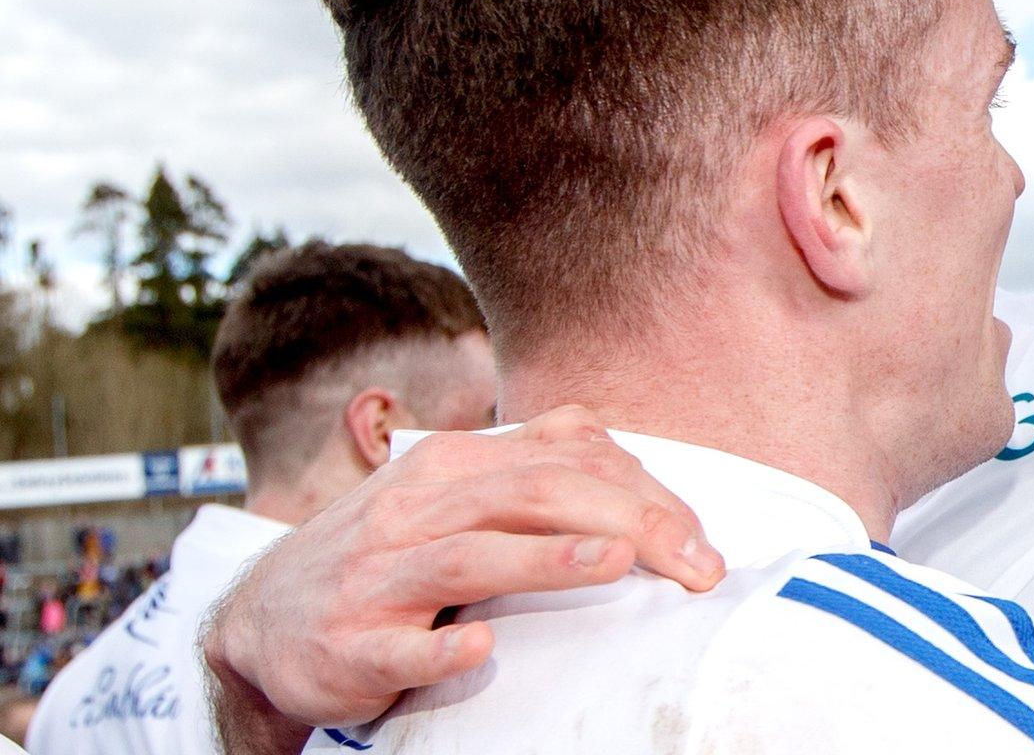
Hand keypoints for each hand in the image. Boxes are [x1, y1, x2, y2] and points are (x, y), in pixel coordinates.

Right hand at [202, 405, 724, 734]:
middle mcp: (417, 507)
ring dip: (547, 559)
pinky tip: (479, 645)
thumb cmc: (387, 558)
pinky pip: (401, 644)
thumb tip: (637, 477)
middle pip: (535, 494)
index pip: (566, 459)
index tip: (701, 540)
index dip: (644, 492)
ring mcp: (380, 575)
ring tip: (616, 564)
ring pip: (472, 554)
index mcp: (453, 465)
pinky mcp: (352, 643)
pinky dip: (443, 645)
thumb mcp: (453, 498)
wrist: (262, 624)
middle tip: (695, 564)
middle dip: (628, 523)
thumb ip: (532, 477)